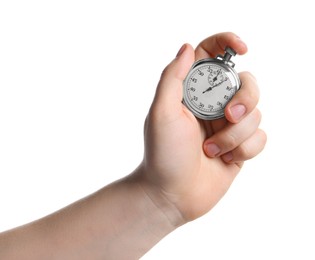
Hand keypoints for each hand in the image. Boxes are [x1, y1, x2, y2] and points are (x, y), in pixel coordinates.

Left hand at [138, 32, 266, 222]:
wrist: (172, 194)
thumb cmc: (162, 154)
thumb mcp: (161, 112)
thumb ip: (172, 77)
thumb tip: (188, 47)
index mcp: (192, 91)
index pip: (212, 55)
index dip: (228, 43)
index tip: (242, 48)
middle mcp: (212, 104)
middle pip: (246, 82)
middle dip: (244, 100)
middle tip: (228, 117)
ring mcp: (228, 125)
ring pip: (255, 113)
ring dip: (235, 135)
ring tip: (211, 151)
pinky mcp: (240, 145)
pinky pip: (260, 137)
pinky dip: (244, 150)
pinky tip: (224, 160)